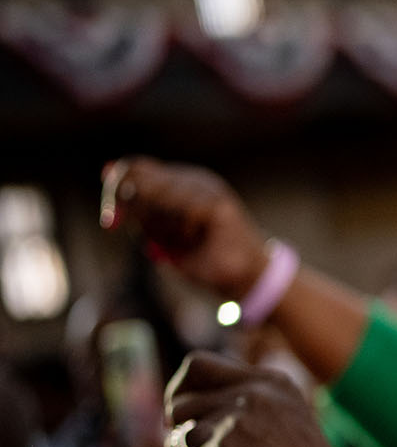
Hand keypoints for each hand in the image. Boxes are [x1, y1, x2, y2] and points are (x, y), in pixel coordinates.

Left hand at [101, 157, 269, 298]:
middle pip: (141, 180)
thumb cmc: (199, 257)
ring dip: (162, 227)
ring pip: (161, 195)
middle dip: (138, 214)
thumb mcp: (155, 231)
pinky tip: (196, 240)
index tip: (110, 224)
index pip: (133, 168)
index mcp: (175, 181)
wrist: (239, 278)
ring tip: (182, 241)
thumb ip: (134, 203)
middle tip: (154, 238)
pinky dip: (183, 232)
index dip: (116, 192)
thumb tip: (106, 169)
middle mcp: (192, 178)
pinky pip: (184, 210)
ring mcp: (208, 187)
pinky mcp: (220, 201)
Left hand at [163, 351, 383, 446]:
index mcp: (273, 383)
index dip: (181, 393)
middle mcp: (254, 396)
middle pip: (179, 407)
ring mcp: (236, 426)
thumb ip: (242, 407)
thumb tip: (174, 407)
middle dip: (185, 438)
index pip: (197, 365)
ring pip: (174, 442)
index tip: (186, 420)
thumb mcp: (286, 425)